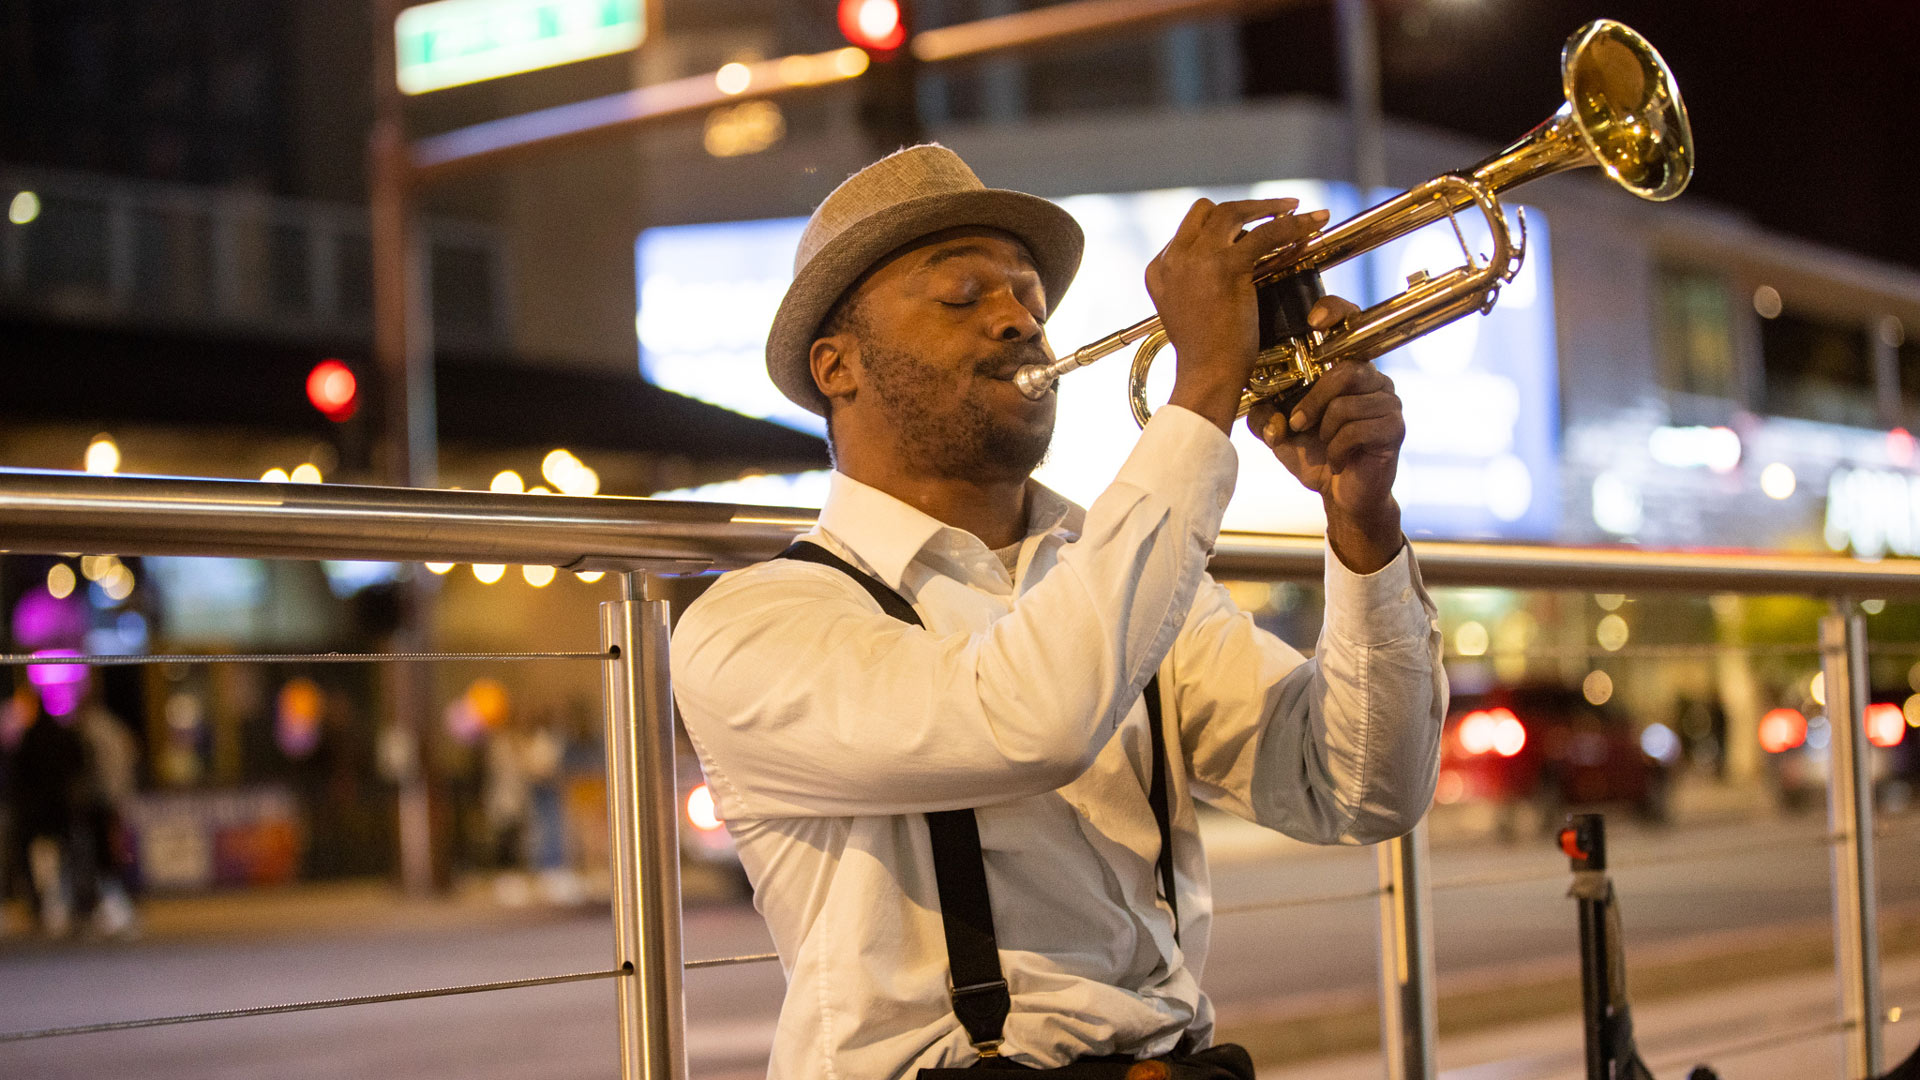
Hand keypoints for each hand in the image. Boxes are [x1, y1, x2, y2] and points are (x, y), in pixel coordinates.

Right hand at [1144, 198, 1329, 431]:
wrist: (1208, 375)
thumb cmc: (1206, 354)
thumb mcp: (1188, 310)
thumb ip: (1194, 283)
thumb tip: (1224, 264)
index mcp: (1159, 269)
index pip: (1191, 228)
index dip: (1221, 223)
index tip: (1247, 227)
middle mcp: (1173, 258)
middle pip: (1207, 211)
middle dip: (1244, 208)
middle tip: (1276, 210)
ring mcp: (1197, 259)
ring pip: (1234, 212)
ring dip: (1268, 207)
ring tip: (1297, 210)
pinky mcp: (1226, 266)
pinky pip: (1265, 233)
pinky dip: (1292, 225)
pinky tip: (1311, 224)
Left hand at [1247, 296, 1406, 573]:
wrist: (1343, 496)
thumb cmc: (1315, 457)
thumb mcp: (1279, 433)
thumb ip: (1263, 413)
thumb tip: (1260, 404)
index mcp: (1347, 370)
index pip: (1350, 325)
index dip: (1336, 313)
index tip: (1313, 321)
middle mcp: (1373, 378)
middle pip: (1345, 370)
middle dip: (1312, 400)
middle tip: (1296, 423)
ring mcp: (1388, 402)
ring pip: (1347, 403)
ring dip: (1324, 430)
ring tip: (1323, 444)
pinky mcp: (1395, 428)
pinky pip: (1358, 429)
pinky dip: (1338, 447)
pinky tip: (1339, 458)